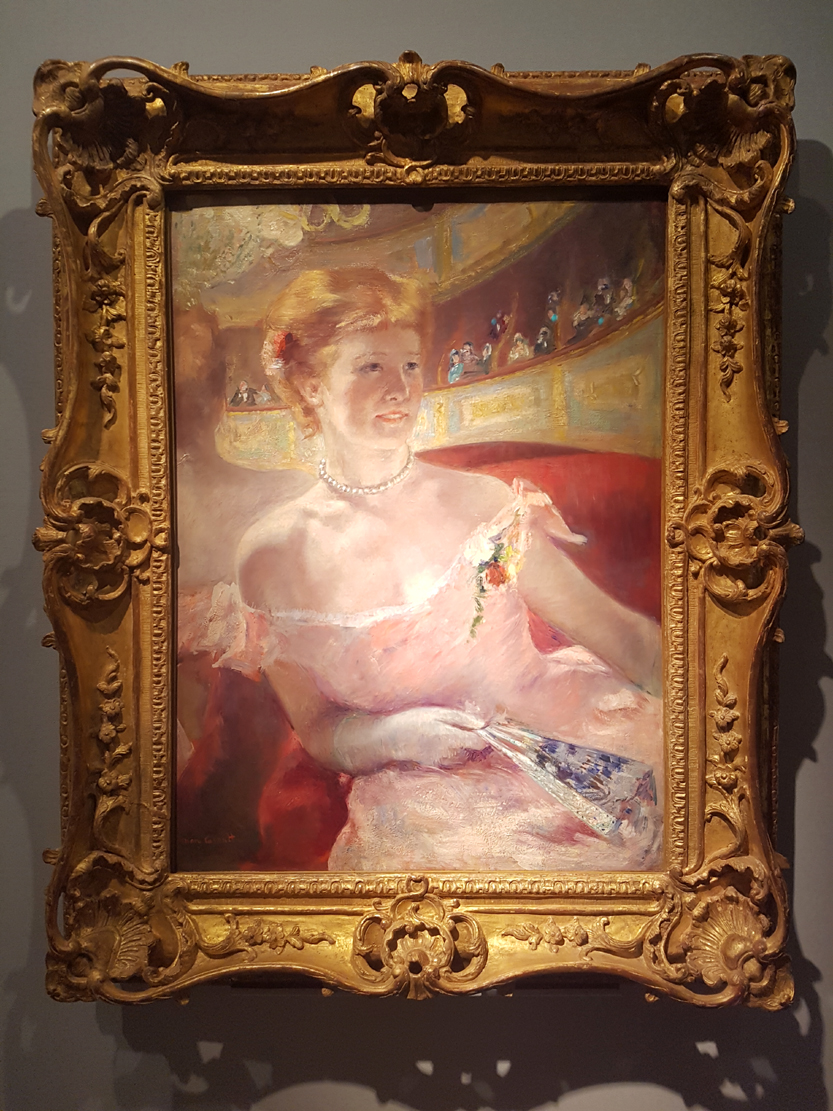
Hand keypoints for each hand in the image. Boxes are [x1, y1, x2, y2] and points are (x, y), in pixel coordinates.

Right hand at [332, 705, 489, 774]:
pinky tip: (444, 745)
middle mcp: (447, 754)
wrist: (383, 740)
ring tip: (455, 737)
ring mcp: (441, 764)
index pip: (480, 742)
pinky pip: (452, 764)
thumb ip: (460, 718)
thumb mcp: (435, 712)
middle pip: (474, 753)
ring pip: (464, 760)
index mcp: (449, 736)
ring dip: (466, 750)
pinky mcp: (434, 768)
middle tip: (473, 731)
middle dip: (477, 744)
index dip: (488, 736)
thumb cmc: (409, 720)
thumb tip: (483, 724)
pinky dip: (454, 756)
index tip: (490, 729)